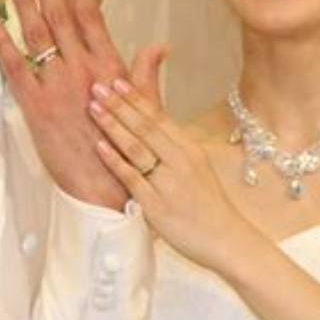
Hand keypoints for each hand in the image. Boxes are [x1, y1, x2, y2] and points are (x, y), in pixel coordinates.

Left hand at [0, 0, 164, 209]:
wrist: (109, 186)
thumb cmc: (128, 147)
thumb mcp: (146, 105)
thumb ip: (147, 72)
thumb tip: (159, 46)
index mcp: (109, 67)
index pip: (91, 17)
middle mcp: (83, 70)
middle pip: (61, 18)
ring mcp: (58, 87)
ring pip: (38, 37)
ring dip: (24, 4)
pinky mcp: (37, 107)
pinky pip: (15, 68)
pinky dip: (1, 44)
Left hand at [89, 77, 254, 270]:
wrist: (226, 239)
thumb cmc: (209, 205)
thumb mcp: (197, 166)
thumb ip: (175, 147)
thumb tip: (151, 127)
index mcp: (189, 149)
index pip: (159, 118)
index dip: (136, 98)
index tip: (118, 81)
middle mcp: (179, 161)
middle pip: (145, 127)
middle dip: (119, 104)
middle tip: (97, 86)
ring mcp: (167, 183)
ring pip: (136, 148)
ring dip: (113, 125)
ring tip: (93, 108)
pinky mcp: (156, 206)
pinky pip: (131, 179)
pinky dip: (114, 161)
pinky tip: (99, 146)